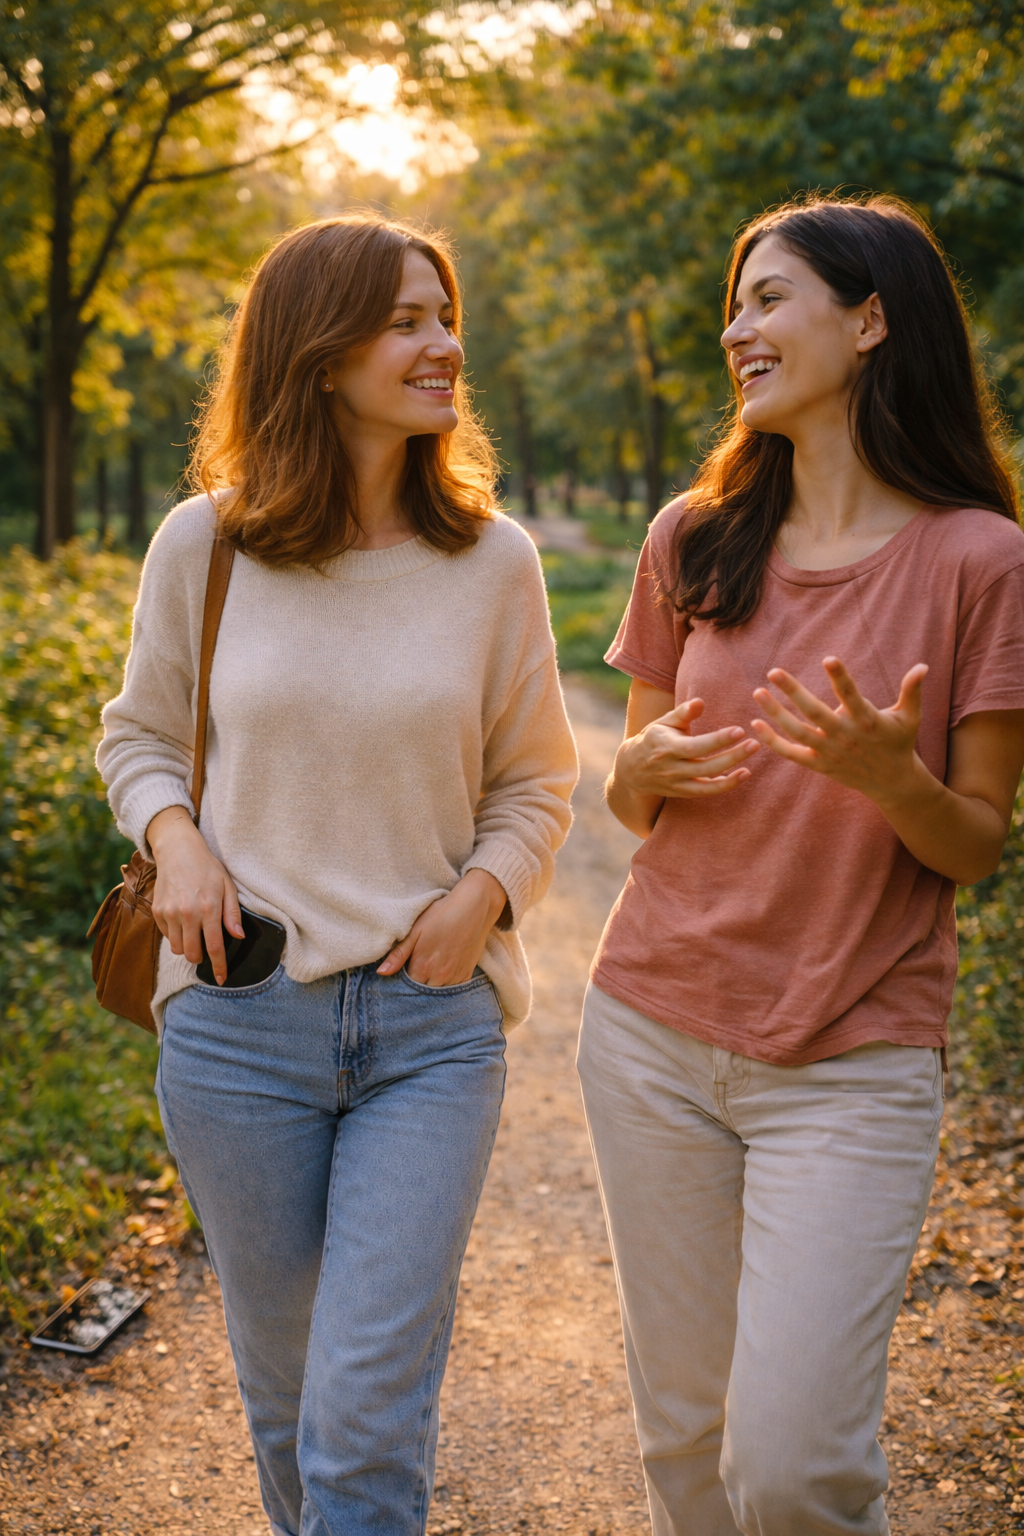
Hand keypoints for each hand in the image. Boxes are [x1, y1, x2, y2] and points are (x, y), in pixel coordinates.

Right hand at [147, 806, 243, 985]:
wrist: (177, 850)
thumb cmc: (207, 868)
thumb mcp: (227, 886)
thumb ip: (233, 913)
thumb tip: (238, 936)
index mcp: (208, 908)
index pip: (215, 947)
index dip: (218, 966)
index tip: (221, 979)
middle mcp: (187, 913)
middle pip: (192, 954)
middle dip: (201, 958)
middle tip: (207, 950)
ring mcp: (169, 913)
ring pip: (177, 949)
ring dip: (187, 948)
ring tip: (194, 933)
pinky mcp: (157, 911)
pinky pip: (167, 936)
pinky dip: (176, 935)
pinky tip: (183, 922)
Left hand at [377, 869, 507, 985]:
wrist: (473, 907)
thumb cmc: (440, 915)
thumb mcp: (415, 931)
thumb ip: (398, 955)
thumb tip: (381, 973)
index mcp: (422, 968)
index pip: (406, 987)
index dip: (403, 980)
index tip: (403, 970)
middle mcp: (439, 977)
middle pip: (422, 991)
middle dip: (417, 983)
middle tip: (417, 967)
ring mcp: (455, 977)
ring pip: (438, 991)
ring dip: (432, 984)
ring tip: (431, 966)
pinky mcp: (467, 974)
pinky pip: (453, 988)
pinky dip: (446, 982)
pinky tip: (444, 967)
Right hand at [615, 697, 758, 799]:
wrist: (631, 770)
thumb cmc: (653, 739)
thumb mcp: (663, 722)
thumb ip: (683, 713)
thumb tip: (700, 702)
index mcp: (666, 746)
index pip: (695, 746)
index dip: (718, 740)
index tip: (739, 730)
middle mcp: (670, 767)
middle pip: (705, 766)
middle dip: (732, 757)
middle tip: (755, 744)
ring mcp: (676, 783)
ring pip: (707, 784)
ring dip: (731, 777)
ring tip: (751, 765)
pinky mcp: (682, 793)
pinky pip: (705, 792)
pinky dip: (724, 786)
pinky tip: (742, 775)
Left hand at [750, 657, 927, 805]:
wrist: (892, 782)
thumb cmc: (899, 742)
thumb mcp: (909, 717)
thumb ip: (912, 691)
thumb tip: (923, 666)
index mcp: (867, 721)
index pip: (852, 695)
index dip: (840, 677)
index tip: (828, 658)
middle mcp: (845, 736)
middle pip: (815, 713)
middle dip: (793, 691)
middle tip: (774, 671)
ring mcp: (830, 752)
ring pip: (797, 732)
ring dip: (775, 713)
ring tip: (758, 692)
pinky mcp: (819, 765)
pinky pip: (791, 753)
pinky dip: (773, 741)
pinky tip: (756, 724)